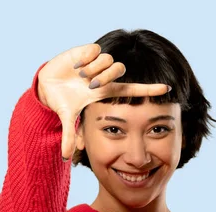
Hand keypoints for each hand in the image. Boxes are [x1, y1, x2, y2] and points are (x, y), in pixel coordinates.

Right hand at [37, 43, 170, 158]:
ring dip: (94, 68)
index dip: (150, 89)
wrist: (47, 85)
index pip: (133, 89)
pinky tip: (75, 66)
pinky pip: (94, 49)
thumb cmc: (62, 101)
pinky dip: (85, 58)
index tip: (168, 89)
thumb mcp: (68, 116)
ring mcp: (96, 63)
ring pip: (108, 59)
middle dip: (105, 77)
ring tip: (80, 75)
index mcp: (106, 91)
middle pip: (119, 69)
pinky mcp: (86, 50)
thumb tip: (66, 158)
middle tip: (90, 85)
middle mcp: (104, 75)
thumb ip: (69, 135)